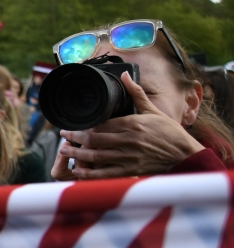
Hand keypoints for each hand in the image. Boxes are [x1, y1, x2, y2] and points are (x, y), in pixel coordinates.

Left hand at [52, 72, 203, 179]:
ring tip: (64, 150)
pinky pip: (105, 173)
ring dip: (77, 153)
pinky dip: (90, 173)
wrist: (185, 155)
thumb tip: (125, 75)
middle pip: (94, 140)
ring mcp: (129, 157)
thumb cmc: (169, 132)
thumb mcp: (152, 110)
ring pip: (96, 156)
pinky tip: (78, 171)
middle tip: (63, 135)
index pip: (101, 125)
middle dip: (75, 138)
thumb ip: (135, 93)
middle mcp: (128, 141)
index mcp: (132, 124)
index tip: (72, 125)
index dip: (84, 127)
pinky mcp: (131, 171)